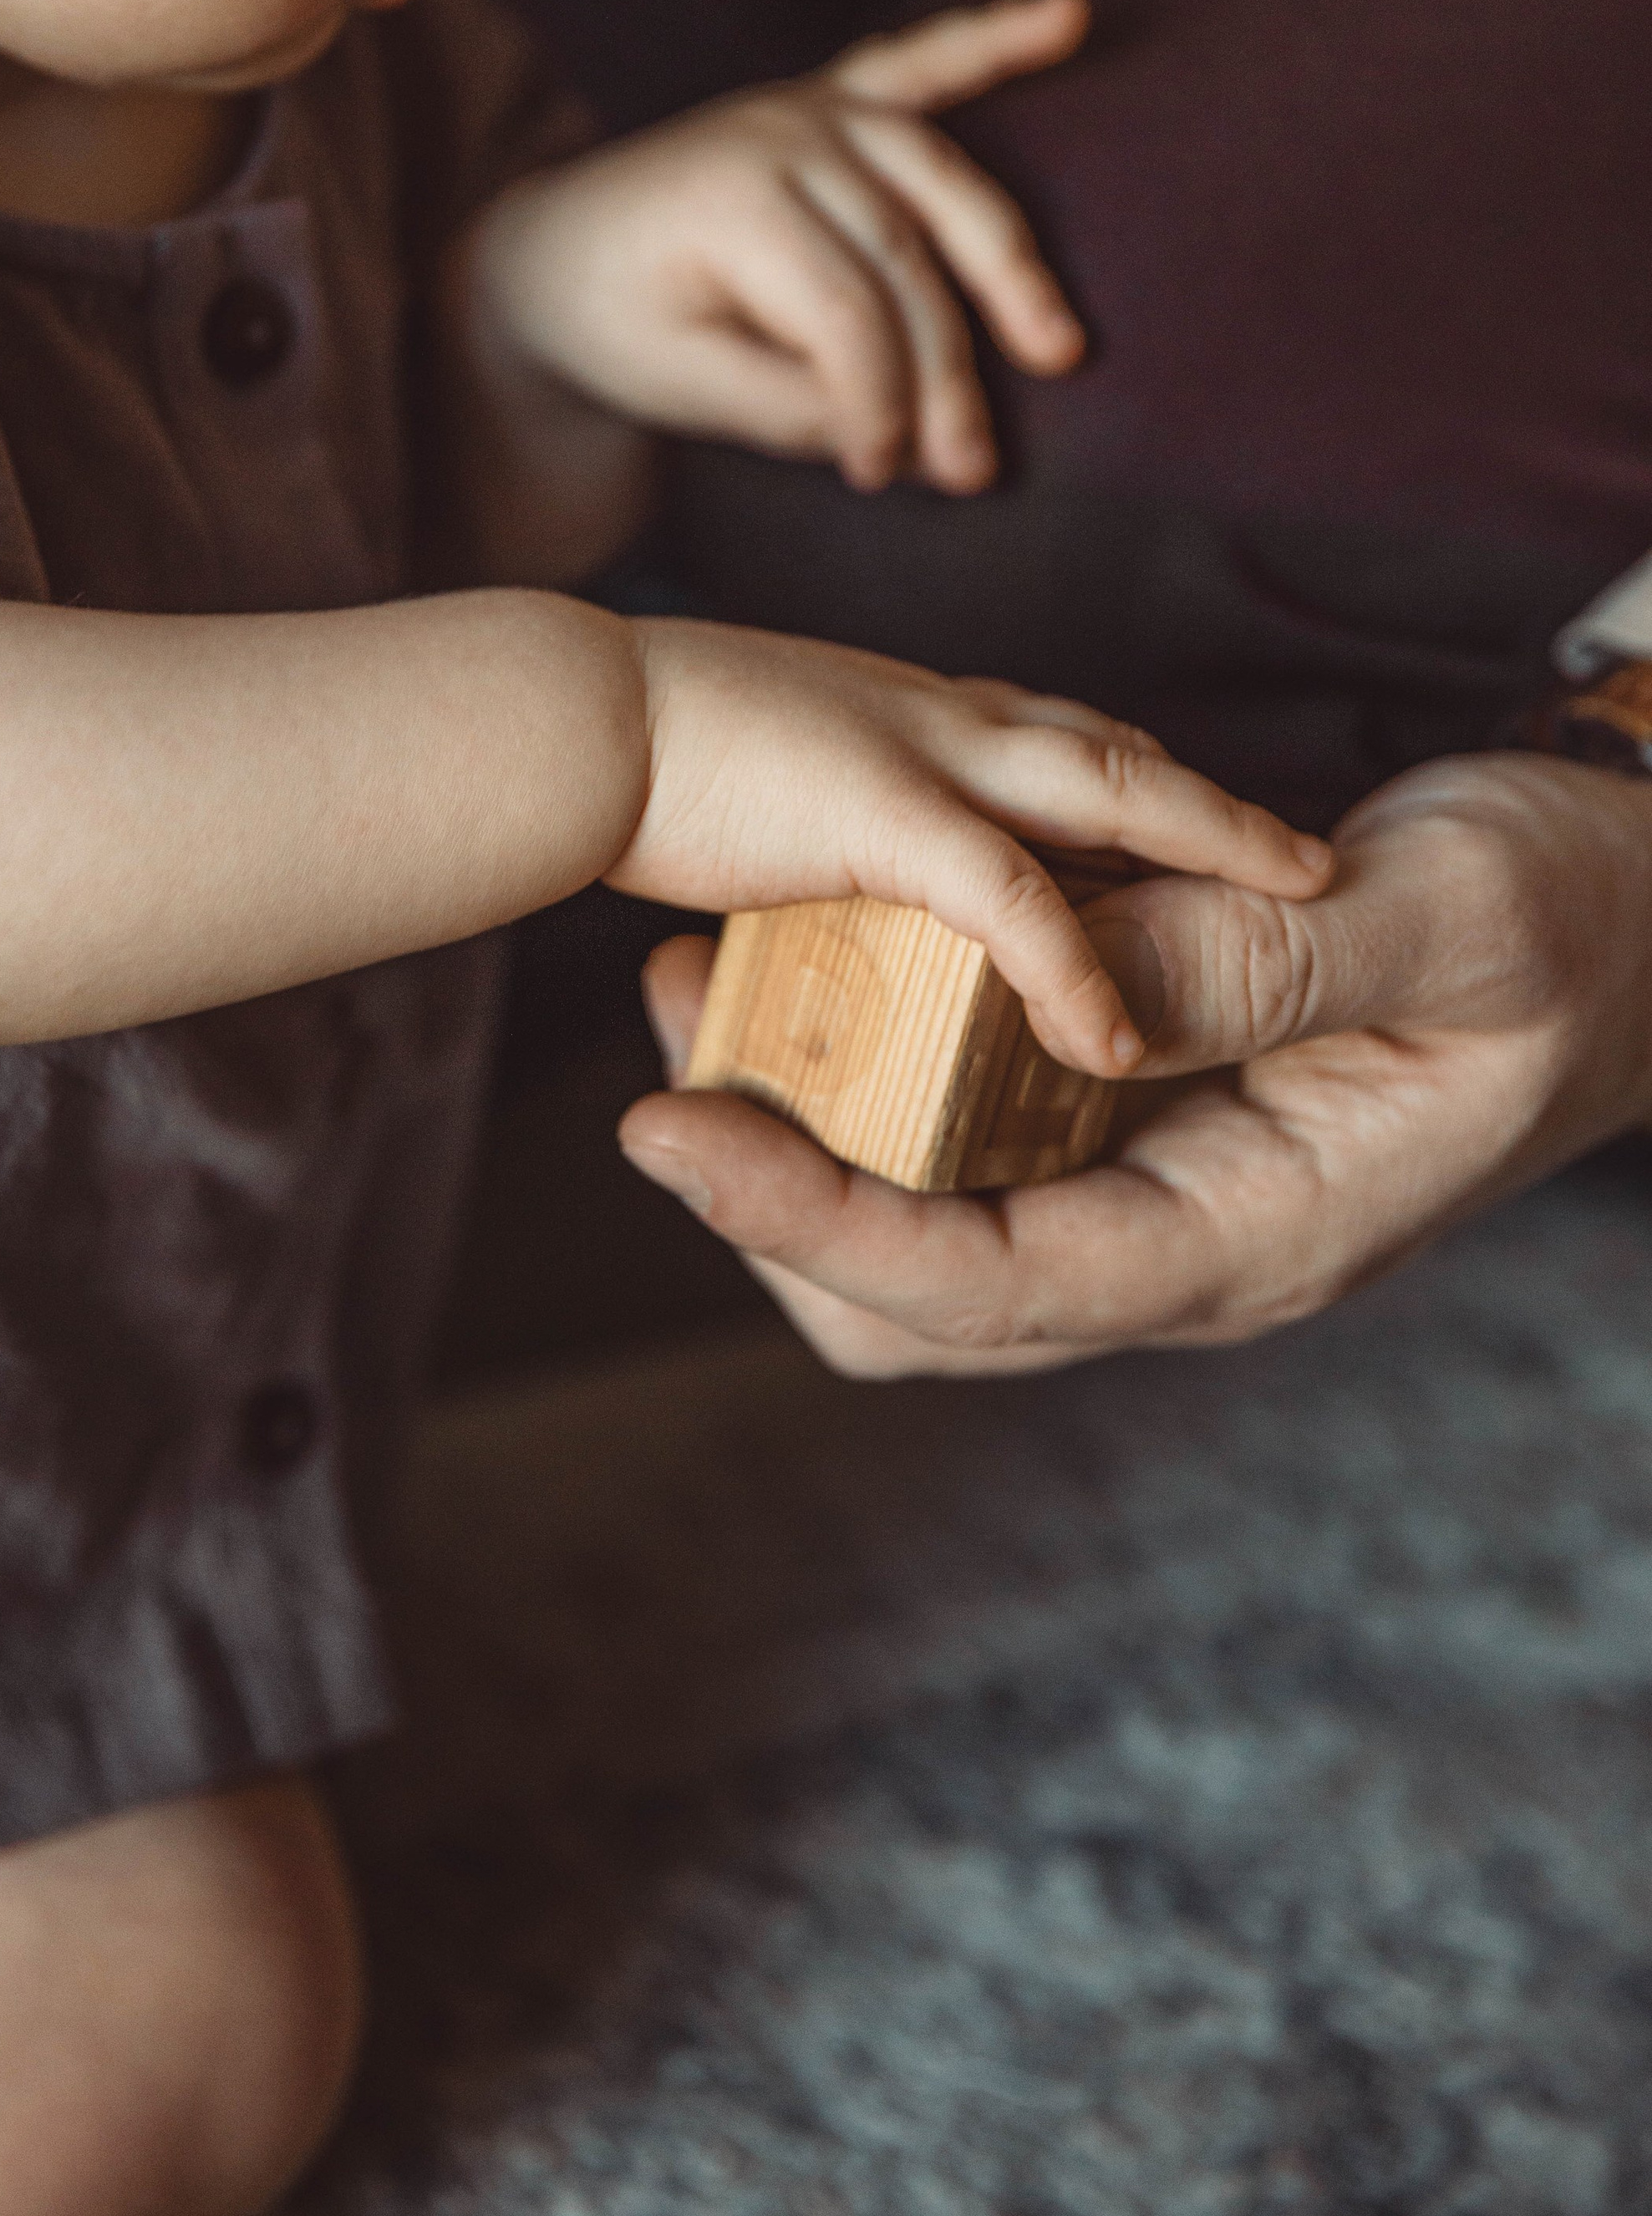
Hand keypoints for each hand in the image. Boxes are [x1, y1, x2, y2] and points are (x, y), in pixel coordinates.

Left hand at [460, 0, 1090, 494]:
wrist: (552, 254)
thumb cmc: (612, 325)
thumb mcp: (679, 386)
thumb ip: (791, 410)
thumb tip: (913, 450)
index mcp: (733, 200)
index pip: (846, 314)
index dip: (879, 403)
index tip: (882, 475)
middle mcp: (782, 136)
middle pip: (906, 258)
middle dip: (950, 370)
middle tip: (977, 467)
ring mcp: (811, 109)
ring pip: (942, 181)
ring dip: (1010, 261)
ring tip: (1059, 346)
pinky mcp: (830, 101)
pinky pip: (922, 62)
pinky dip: (996, 38)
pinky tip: (1068, 15)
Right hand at [614, 618, 1331, 1081]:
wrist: (554, 716)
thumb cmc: (608, 740)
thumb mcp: (734, 762)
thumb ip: (793, 809)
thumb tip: (789, 852)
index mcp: (892, 705)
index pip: (1035, 731)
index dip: (1116, 773)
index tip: (1172, 807)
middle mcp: (929, 716)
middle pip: (1107, 748)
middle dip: (1205, 796)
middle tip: (1299, 847)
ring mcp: (919, 757)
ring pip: (1111, 791)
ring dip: (1212, 839)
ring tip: (1302, 890)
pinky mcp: (886, 818)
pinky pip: (1015, 900)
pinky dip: (1074, 964)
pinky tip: (1121, 1033)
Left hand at [617, 753, 1651, 1373]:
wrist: (1639, 907)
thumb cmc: (1574, 917)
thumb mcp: (1444, 918)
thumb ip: (1263, 963)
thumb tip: (1073, 993)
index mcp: (1257, 1228)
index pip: (994, 1287)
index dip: (814, 1225)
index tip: (668, 1135)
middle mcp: (1184, 1234)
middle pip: (920, 1308)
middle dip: (773, 1208)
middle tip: (662, 1070)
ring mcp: (1154, 1180)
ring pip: (922, 1231)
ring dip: (799, 1138)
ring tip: (698, 998)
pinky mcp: (1135, 1112)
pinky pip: (967, 1132)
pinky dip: (870, 1070)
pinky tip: (809, 963)